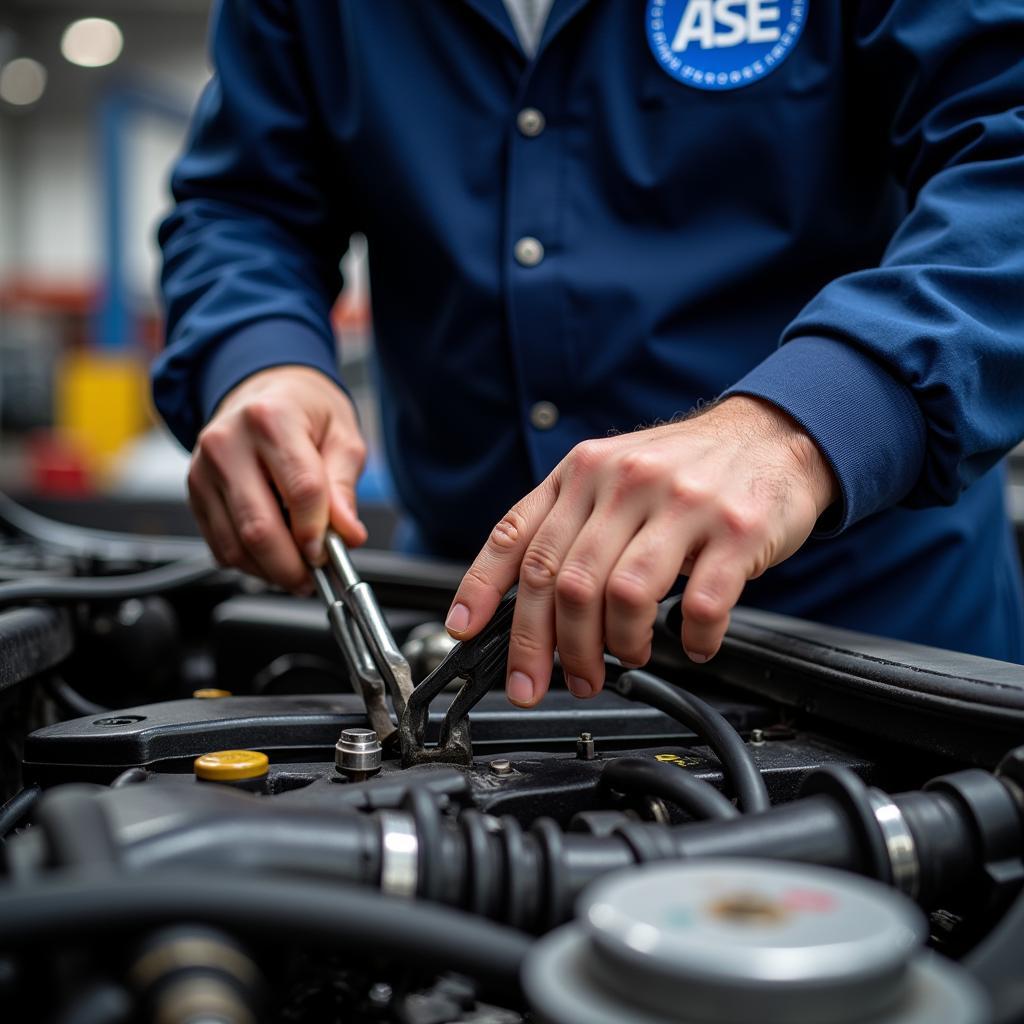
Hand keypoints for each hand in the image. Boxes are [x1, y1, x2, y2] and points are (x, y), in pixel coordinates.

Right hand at [187, 365, 366, 591]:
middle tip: (315, 577)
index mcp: (271, 419)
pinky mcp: (194, 492)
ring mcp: (204, 469)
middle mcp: (228, 443)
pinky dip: (249, 564)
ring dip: (270, 571)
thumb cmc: (305, 410)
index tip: (331, 551)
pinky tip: (273, 558)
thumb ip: (344, 487)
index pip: (300, 490)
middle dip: (292, 566)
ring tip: (298, 571)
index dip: (318, 531)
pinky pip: (219, 546)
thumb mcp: (342, 435)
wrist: (262, 389)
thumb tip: (347, 533)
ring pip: (235, 544)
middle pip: (259, 526)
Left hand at [446, 396, 837, 706]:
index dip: (483, 590)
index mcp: (584, 472)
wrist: (774, 435)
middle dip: (552, 647)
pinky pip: (702, 604)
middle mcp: (625, 482)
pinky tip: (692, 645)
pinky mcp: (736, 530)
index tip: (466, 633)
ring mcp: (682, 504)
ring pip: (621, 595)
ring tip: (628, 657)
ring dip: (619, 646)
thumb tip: (521, 597)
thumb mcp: (612, 474)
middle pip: (565, 582)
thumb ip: (567, 522)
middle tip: (565, 679)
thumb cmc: (686, 468)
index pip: (518, 537)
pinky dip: (691, 640)